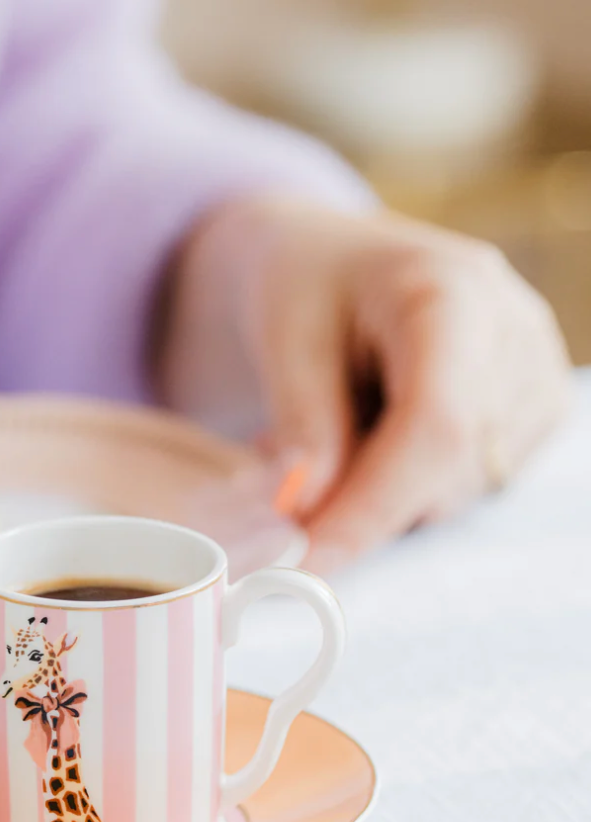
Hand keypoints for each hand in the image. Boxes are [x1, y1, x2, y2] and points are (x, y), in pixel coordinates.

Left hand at [158, 198, 571, 572]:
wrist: (337, 263)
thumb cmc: (306, 285)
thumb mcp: (282, 338)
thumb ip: (303, 425)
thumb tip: (308, 516)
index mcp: (452, 289)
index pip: (435, 424)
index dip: (372, 505)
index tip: (306, 558)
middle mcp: (517, 331)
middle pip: (453, 469)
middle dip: (364, 503)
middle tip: (286, 482)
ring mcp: (538, 374)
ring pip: (462, 493)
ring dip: (384, 490)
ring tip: (333, 428)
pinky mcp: (537, 412)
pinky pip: (473, 488)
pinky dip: (412, 483)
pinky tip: (377, 431)